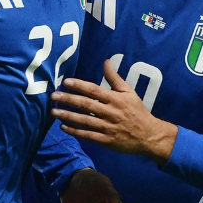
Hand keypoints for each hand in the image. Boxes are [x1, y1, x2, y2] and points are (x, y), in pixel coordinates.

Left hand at [51, 60, 178, 164]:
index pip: (94, 90)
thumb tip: (106, 61)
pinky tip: (64, 127)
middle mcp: (110, 112)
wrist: (150, 135)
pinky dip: (75, 131)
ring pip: (84, 121)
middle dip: (68, 100)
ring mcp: (107, 127)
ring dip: (68, 116)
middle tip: (53, 96)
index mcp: (115, 99)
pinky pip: (88, 135)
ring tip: (53, 112)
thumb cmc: (138, 111)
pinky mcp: (106, 140)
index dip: (79, 85)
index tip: (66, 82)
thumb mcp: (129, 92)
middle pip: (86, 105)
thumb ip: (115, 78)